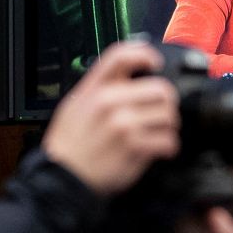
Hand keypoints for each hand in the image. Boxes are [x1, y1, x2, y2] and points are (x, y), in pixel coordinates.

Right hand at [42, 41, 179, 194]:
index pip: (122, 56)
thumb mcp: (74, 107)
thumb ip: (98, 89)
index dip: (145, 54)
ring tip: (161, 133)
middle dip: (167, 103)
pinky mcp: (134, 147)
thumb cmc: (69, 147)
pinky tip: (160, 149)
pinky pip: (167, 141)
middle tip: (162, 112)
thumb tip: (125, 78)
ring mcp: (123, 124)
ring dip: (170, 126)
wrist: (62, 178)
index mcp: (93, 89)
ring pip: (168, 115)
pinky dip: (169, 146)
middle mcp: (109, 102)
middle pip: (160, 89)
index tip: (156, 63)